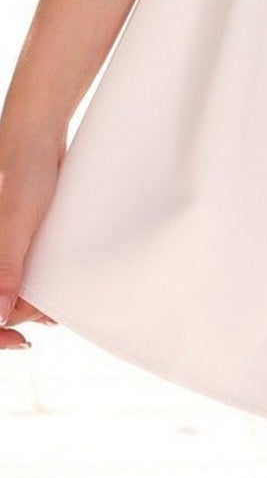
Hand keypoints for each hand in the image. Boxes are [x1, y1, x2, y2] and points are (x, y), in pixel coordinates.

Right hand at [0, 131, 64, 349]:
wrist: (38, 136)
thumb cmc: (22, 170)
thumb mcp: (16, 220)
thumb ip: (6, 265)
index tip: (16, 340)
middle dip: (14, 318)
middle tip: (44, 318)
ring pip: (5, 295)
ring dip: (25, 307)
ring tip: (51, 310)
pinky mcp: (13, 244)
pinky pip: (16, 278)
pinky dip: (31, 292)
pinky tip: (50, 299)